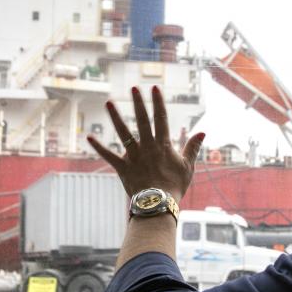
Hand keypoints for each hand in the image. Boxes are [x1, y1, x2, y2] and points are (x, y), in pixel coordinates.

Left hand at [87, 85, 204, 201]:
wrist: (158, 204)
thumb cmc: (174, 186)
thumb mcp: (187, 166)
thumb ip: (192, 147)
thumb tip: (202, 132)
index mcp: (162, 144)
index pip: (161, 118)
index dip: (158, 102)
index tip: (155, 88)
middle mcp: (146, 146)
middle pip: (141, 120)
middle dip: (138, 103)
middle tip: (133, 88)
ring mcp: (133, 156)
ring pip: (123, 133)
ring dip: (115, 117)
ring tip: (109, 102)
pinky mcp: (122, 167)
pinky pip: (108, 155)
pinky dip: (98, 147)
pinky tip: (89, 137)